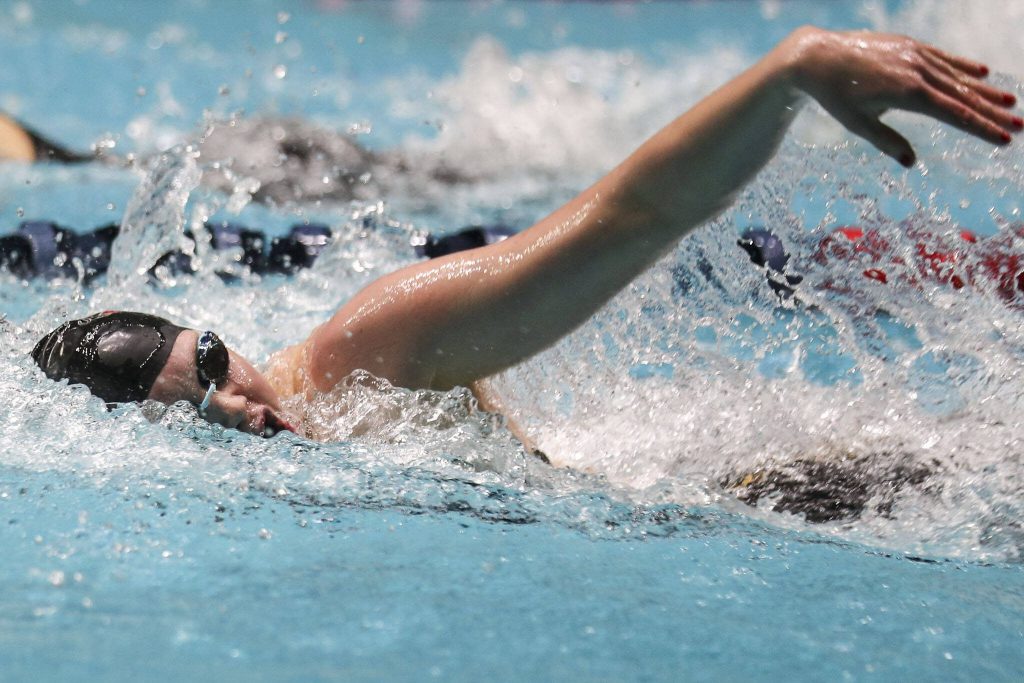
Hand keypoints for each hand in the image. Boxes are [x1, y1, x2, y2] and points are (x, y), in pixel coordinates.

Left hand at [785, 27, 1020, 165]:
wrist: (818, 57)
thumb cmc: (835, 96)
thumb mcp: (858, 124)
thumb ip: (887, 141)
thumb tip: (911, 163)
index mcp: (907, 93)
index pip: (953, 114)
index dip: (980, 128)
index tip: (1003, 139)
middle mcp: (917, 71)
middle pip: (963, 95)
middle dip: (992, 112)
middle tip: (1019, 126)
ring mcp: (914, 55)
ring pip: (956, 76)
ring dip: (984, 90)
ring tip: (1009, 102)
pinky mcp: (908, 46)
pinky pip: (942, 58)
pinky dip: (962, 66)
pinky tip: (981, 74)